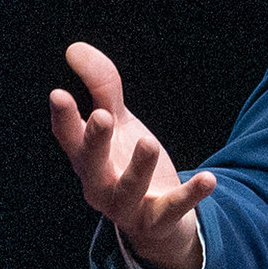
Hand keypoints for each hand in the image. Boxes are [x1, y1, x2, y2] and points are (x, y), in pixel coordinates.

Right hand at [49, 42, 215, 268]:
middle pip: (92, 165)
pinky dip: (190, 195)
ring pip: (128, 189)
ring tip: (149, 142)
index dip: (63, 118)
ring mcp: (127, 206)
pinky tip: (209, 179)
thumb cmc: (126, 162)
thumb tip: (73, 48)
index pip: (69, 138)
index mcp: (86, 159)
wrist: (155, 218)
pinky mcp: (157, 221)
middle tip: (102, 116)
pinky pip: (173, 209)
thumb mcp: (118, 122)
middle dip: (95, 142)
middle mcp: (99, 185)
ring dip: (138, 169)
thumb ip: (100, 86)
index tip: (58, 94)